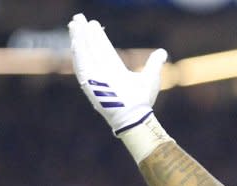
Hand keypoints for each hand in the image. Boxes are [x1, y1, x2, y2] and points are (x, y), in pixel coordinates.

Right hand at [68, 13, 166, 134]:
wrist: (135, 115)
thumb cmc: (142, 101)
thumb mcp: (150, 77)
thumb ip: (154, 63)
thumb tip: (162, 51)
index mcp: (115, 71)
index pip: (104, 50)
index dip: (98, 37)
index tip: (94, 24)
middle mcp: (103, 73)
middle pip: (92, 49)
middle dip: (85, 34)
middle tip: (79, 18)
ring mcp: (96, 78)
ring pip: (85, 54)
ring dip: (78, 39)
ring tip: (74, 24)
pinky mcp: (90, 83)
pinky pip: (82, 65)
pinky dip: (78, 53)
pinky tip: (75, 40)